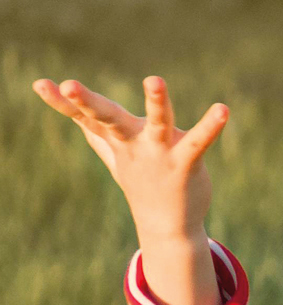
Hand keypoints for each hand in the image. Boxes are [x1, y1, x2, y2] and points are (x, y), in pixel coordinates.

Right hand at [33, 74, 227, 304]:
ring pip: (157, 122)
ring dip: (156, 101)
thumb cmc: (142, 184)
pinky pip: (199, 141)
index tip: (39, 84)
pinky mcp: (186, 163)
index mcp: (117, 138)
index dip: (60, 102)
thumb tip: (78, 120)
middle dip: (87, 101)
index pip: (84, 116)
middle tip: (69, 84)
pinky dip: (211, 126)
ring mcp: (160, 154)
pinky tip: (222, 109)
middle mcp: (134, 143)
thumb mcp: (115, 157)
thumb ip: (98, 135)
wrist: (169, 225)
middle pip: (108, 117)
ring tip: (154, 79)